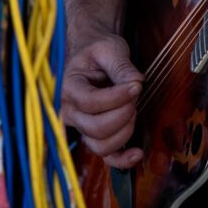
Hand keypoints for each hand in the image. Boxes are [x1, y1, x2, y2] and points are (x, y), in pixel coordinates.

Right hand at [62, 32, 144, 168]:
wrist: (93, 54)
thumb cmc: (98, 49)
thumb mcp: (109, 48)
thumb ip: (122, 66)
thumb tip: (137, 83)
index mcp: (69, 87)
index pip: (90, 102)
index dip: (116, 97)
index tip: (136, 86)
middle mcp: (69, 112)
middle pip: (95, 128)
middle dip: (122, 114)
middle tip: (135, 96)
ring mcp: (80, 127)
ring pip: (100, 145)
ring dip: (124, 132)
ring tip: (134, 110)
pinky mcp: (92, 135)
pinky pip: (104, 156)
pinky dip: (121, 159)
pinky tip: (137, 153)